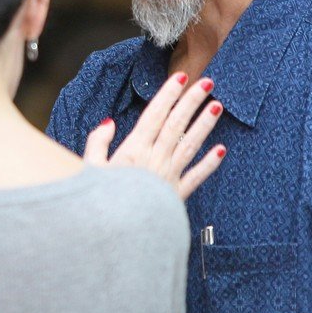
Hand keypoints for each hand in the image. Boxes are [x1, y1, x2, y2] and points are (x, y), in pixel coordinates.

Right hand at [83, 72, 225, 199]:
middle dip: (192, 101)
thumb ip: (97, 143)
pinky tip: (222, 150)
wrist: (119, 235)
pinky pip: (196, 177)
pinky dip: (210, 163)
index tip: (180, 77)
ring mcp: (168, 176)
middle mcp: (155, 159)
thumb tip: (108, 122)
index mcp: (133, 150)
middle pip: (176, 124)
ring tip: (217, 106)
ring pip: (190, 145)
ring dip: (205, 124)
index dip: (168, 94)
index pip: (154, 115)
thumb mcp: (89, 169)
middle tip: (207, 82)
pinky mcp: (177, 195)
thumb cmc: (101, 202)